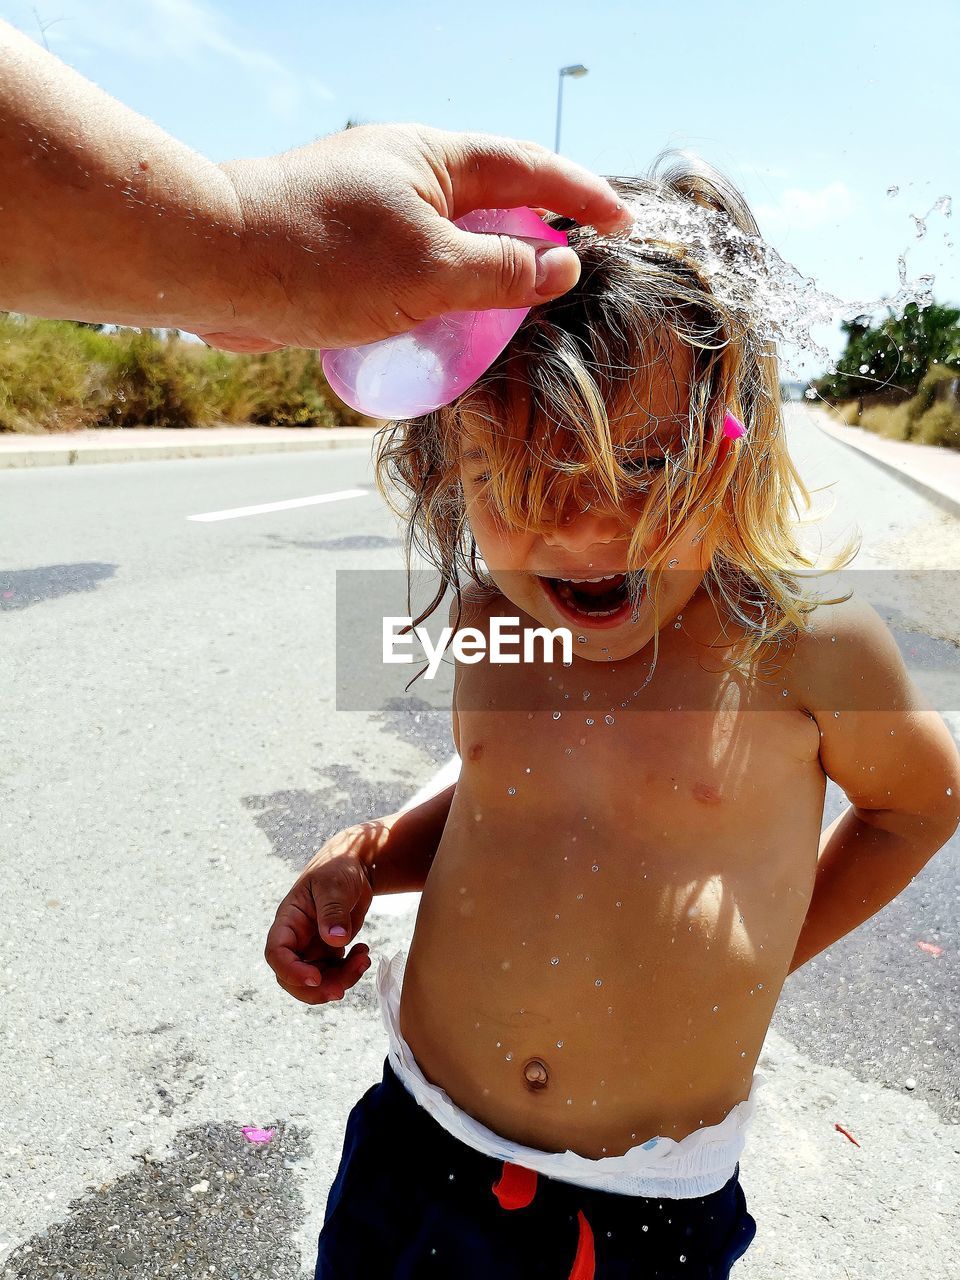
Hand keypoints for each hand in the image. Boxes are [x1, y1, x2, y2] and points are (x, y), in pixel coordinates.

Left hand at [202, 122, 632, 351]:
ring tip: (517, 306)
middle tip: (573, 267)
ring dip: (487, 266)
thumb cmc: (319, 260)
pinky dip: (443, 288)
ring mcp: (374, 208)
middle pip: (493, 198)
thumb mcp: (428, 271)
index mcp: (434, 159)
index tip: (623, 222)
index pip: (530, 170)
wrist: (212, 266)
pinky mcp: (344, 247)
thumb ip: (502, 271)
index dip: (580, 196)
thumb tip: (562, 266)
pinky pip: (414, 264)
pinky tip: (446, 324)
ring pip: (451, 236)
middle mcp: (406, 174)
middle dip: (538, 230)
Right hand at [264, 839, 373, 1004]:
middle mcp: (296, 939)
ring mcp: (311, 948)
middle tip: (343, 989)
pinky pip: (334, 975)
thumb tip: (335, 940)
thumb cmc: (337, 868)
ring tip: (364, 959)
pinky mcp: (328, 953)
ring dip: (341, 980)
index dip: (290, 971)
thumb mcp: (335, 885)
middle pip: (292, 978)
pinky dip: (350, 973)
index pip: (277, 953)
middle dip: (317, 989)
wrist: (353, 868)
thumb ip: (333, 911)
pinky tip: (363, 953)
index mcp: (289, 921)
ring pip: (316, 982)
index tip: (315, 978)